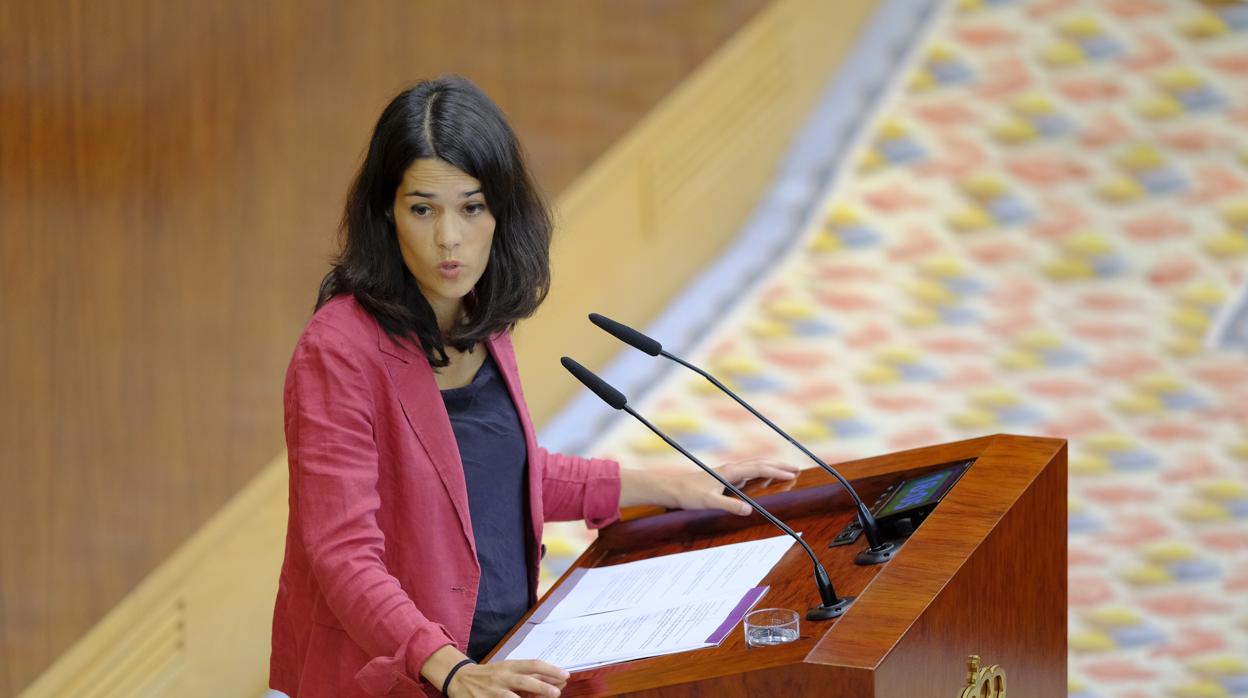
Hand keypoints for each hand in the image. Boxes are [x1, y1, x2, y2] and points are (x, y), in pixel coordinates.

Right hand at [447, 659, 568, 697]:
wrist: (459, 678)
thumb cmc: (489, 675)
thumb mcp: (507, 671)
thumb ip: (529, 676)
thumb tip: (555, 681)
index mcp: (509, 666)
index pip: (532, 665)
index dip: (550, 669)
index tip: (565, 675)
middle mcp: (501, 677)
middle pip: (522, 680)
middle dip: (540, 687)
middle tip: (557, 692)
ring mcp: (491, 692)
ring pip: (510, 697)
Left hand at [619, 459, 799, 514]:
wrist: (670, 488)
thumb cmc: (687, 494)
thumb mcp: (709, 502)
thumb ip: (730, 505)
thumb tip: (750, 510)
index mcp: (730, 472)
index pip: (759, 468)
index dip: (777, 471)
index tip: (793, 474)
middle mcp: (730, 470)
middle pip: (759, 464)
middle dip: (778, 467)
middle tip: (796, 469)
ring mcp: (727, 474)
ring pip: (754, 468)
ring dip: (770, 470)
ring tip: (785, 473)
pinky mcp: (723, 479)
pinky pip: (746, 475)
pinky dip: (759, 475)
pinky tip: (762, 480)